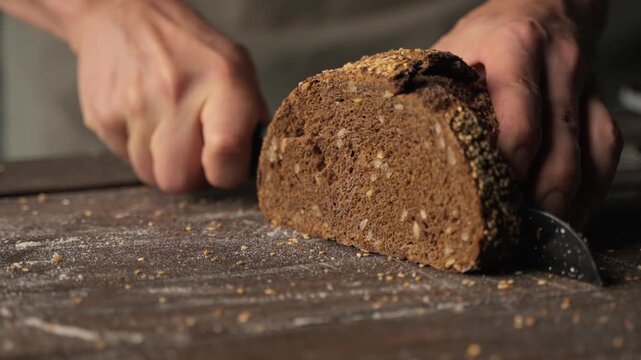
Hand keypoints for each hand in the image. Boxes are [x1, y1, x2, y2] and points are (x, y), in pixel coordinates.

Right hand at [68, 0, 267, 191]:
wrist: (124, 14)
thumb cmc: (191, 50)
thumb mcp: (238, 70)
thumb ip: (251, 119)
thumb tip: (258, 162)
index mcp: (223, 84)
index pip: (225, 158)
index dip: (226, 172)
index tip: (225, 163)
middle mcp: (176, 94)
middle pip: (179, 180)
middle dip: (190, 174)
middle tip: (194, 150)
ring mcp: (134, 106)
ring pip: (150, 176)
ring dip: (162, 163)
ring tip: (168, 129)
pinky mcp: (102, 115)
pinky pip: (125, 160)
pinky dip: (138, 149)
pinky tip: (145, 120)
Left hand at [433, 0, 622, 228]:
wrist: (542, 6)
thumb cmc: (488, 34)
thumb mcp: (453, 47)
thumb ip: (434, 89)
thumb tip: (395, 138)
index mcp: (515, 46)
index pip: (520, 105)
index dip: (509, 155)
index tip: (488, 191)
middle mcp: (558, 64)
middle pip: (562, 139)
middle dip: (541, 191)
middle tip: (515, 225)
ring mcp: (584, 85)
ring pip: (594, 149)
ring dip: (571, 197)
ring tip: (543, 230)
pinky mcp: (598, 103)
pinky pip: (607, 149)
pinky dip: (593, 188)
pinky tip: (571, 213)